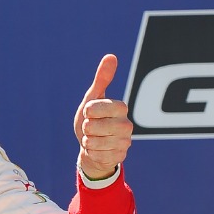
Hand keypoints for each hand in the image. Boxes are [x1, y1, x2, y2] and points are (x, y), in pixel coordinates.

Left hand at [74, 54, 132, 180]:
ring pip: (96, 142)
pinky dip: (91, 152)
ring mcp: (125, 142)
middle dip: (86, 127)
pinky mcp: (120, 157)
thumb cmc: (92, 120)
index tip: (89, 112)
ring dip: (88, 141)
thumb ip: (102, 79)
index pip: (101, 107)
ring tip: (93, 138)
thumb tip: (111, 56)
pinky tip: (96, 149)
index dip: (90, 111)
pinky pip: (98, 155)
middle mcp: (127, 125)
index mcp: (121, 108)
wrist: (91, 147)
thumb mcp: (92, 98)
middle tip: (90, 127)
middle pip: (95, 126)